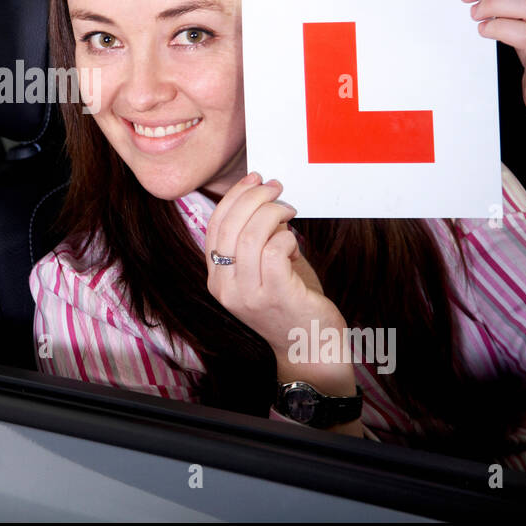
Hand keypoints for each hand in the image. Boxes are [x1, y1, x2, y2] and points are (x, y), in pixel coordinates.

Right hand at [204, 173, 354, 395]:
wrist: (310, 346)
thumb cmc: (290, 302)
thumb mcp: (262, 269)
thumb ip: (256, 238)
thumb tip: (262, 196)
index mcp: (216, 279)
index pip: (215, 227)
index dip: (234, 197)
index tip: (254, 179)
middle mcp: (225, 288)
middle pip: (231, 226)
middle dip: (255, 197)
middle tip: (277, 188)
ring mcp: (248, 295)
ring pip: (251, 235)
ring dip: (273, 213)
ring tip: (289, 211)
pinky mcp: (275, 296)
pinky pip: (274, 250)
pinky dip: (285, 237)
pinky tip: (294, 242)